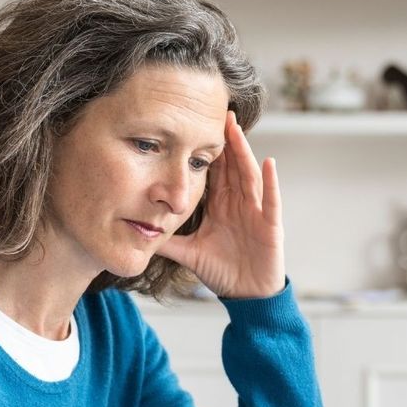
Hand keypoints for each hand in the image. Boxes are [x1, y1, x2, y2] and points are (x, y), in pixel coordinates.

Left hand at [159, 111, 285, 298]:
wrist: (246, 295)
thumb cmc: (222, 271)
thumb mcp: (188, 253)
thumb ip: (166, 241)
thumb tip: (135, 232)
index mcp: (221, 206)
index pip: (213, 172)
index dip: (204, 150)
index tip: (193, 125)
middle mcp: (239, 203)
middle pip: (231, 165)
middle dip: (225, 140)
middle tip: (217, 111)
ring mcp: (256, 212)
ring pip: (248, 175)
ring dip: (243, 151)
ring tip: (235, 128)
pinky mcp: (270, 225)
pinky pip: (271, 200)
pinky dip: (271, 182)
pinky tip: (268, 162)